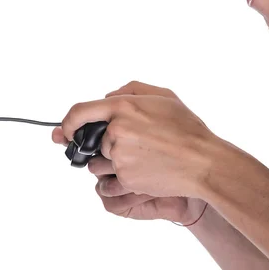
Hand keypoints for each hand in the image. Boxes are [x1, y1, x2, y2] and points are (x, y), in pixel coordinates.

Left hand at [52, 81, 210, 223]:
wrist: (202, 161)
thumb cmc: (186, 128)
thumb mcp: (163, 96)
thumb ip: (131, 89)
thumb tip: (107, 97)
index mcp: (124, 106)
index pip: (79, 112)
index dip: (68, 122)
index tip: (66, 130)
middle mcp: (117, 131)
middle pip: (92, 140)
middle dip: (103, 143)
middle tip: (131, 144)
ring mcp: (119, 157)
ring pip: (100, 161)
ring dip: (112, 161)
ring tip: (143, 157)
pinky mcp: (125, 179)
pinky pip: (112, 179)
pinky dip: (124, 175)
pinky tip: (147, 169)